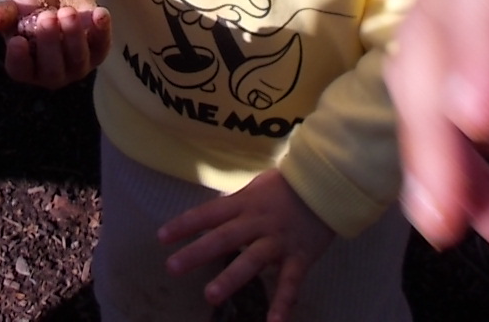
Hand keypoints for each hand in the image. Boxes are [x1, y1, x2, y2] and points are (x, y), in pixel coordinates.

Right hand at [0, 0, 110, 88]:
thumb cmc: (29, 9)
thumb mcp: (13, 8)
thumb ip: (1, 13)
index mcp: (25, 67)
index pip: (21, 70)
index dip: (19, 59)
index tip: (17, 41)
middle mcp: (51, 74)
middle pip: (52, 69)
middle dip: (50, 43)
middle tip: (47, 17)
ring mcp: (76, 66)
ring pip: (78, 59)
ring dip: (73, 36)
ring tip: (66, 12)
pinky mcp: (98, 52)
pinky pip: (102, 45)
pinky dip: (102, 30)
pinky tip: (100, 13)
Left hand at [159, 169, 332, 321]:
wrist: (327, 185)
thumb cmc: (286, 187)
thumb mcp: (255, 189)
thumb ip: (234, 206)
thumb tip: (209, 216)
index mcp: (245, 203)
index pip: (209, 212)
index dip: (185, 224)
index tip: (161, 237)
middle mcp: (258, 221)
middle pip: (224, 237)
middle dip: (197, 252)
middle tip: (172, 267)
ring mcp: (279, 240)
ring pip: (253, 259)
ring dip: (231, 278)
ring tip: (210, 296)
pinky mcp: (300, 256)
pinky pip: (291, 282)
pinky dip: (283, 303)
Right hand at [386, 0, 488, 253]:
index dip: (475, 48)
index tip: (480, 123)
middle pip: (428, 42)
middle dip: (431, 132)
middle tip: (446, 220)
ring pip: (425, 73)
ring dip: (444, 152)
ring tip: (483, 229)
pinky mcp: (463, 10)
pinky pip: (448, 79)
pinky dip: (470, 137)